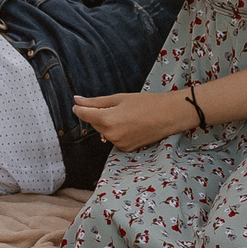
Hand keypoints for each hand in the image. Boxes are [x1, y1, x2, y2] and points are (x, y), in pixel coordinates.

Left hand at [71, 91, 196, 151]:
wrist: (169, 115)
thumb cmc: (146, 103)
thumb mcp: (119, 98)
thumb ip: (95, 101)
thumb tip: (77, 100)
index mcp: (107, 120)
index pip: (84, 115)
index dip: (80, 108)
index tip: (78, 104)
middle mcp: (111, 135)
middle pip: (94, 124)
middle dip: (97, 115)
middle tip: (113, 105)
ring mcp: (119, 144)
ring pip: (104, 132)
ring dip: (107, 123)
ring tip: (126, 114)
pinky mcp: (126, 149)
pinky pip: (114, 138)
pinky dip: (116, 131)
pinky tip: (130, 124)